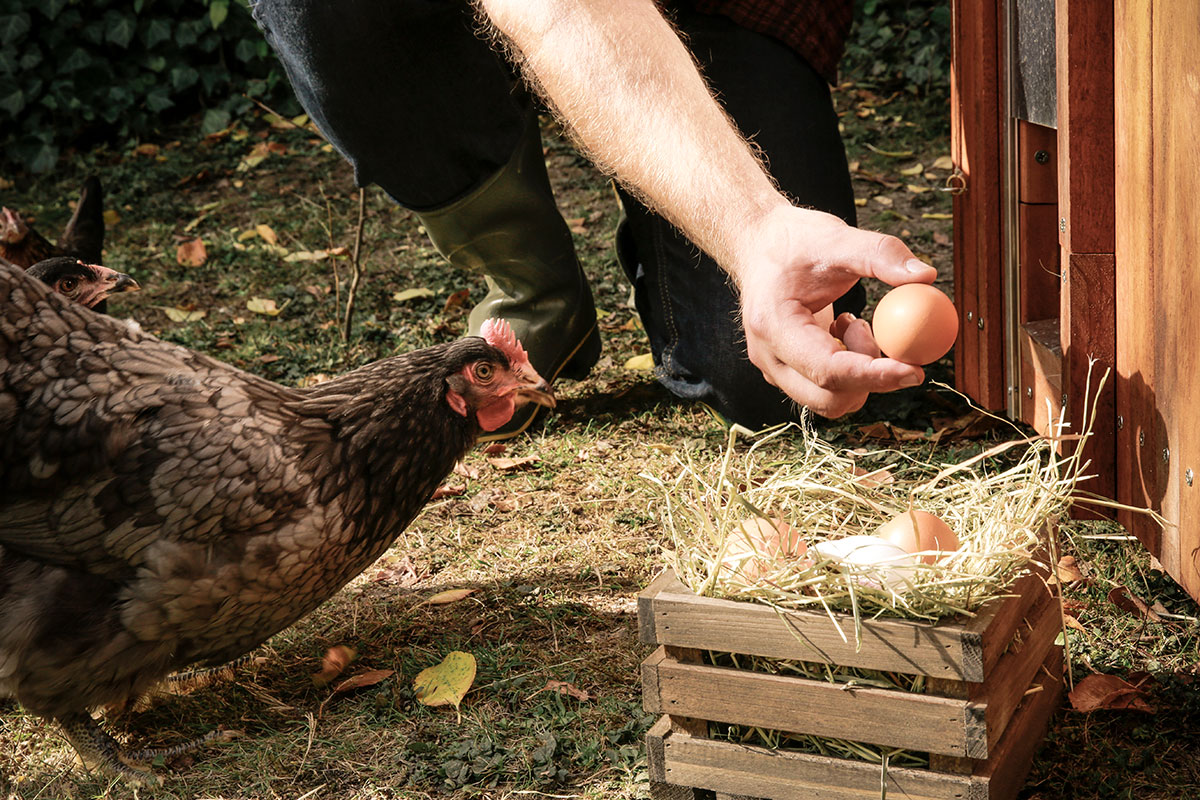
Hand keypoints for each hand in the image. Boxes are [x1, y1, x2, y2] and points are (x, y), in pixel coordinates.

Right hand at [732, 206, 938, 417]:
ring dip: (859, 373)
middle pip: (828, 399)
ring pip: (830, 401)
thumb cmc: (792, 241)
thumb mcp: (836, 238)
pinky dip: (850, 371)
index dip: (874, 376)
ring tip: (853, 324)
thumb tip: (925, 276)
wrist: (758, 246)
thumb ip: (880, 254)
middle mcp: (769, 357)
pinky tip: (842, 332)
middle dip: (868, 377)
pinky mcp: (787, 372)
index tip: (914, 370)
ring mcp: (775, 369)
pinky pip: (827, 391)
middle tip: (880, 335)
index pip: (828, 370)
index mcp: (773, 326)